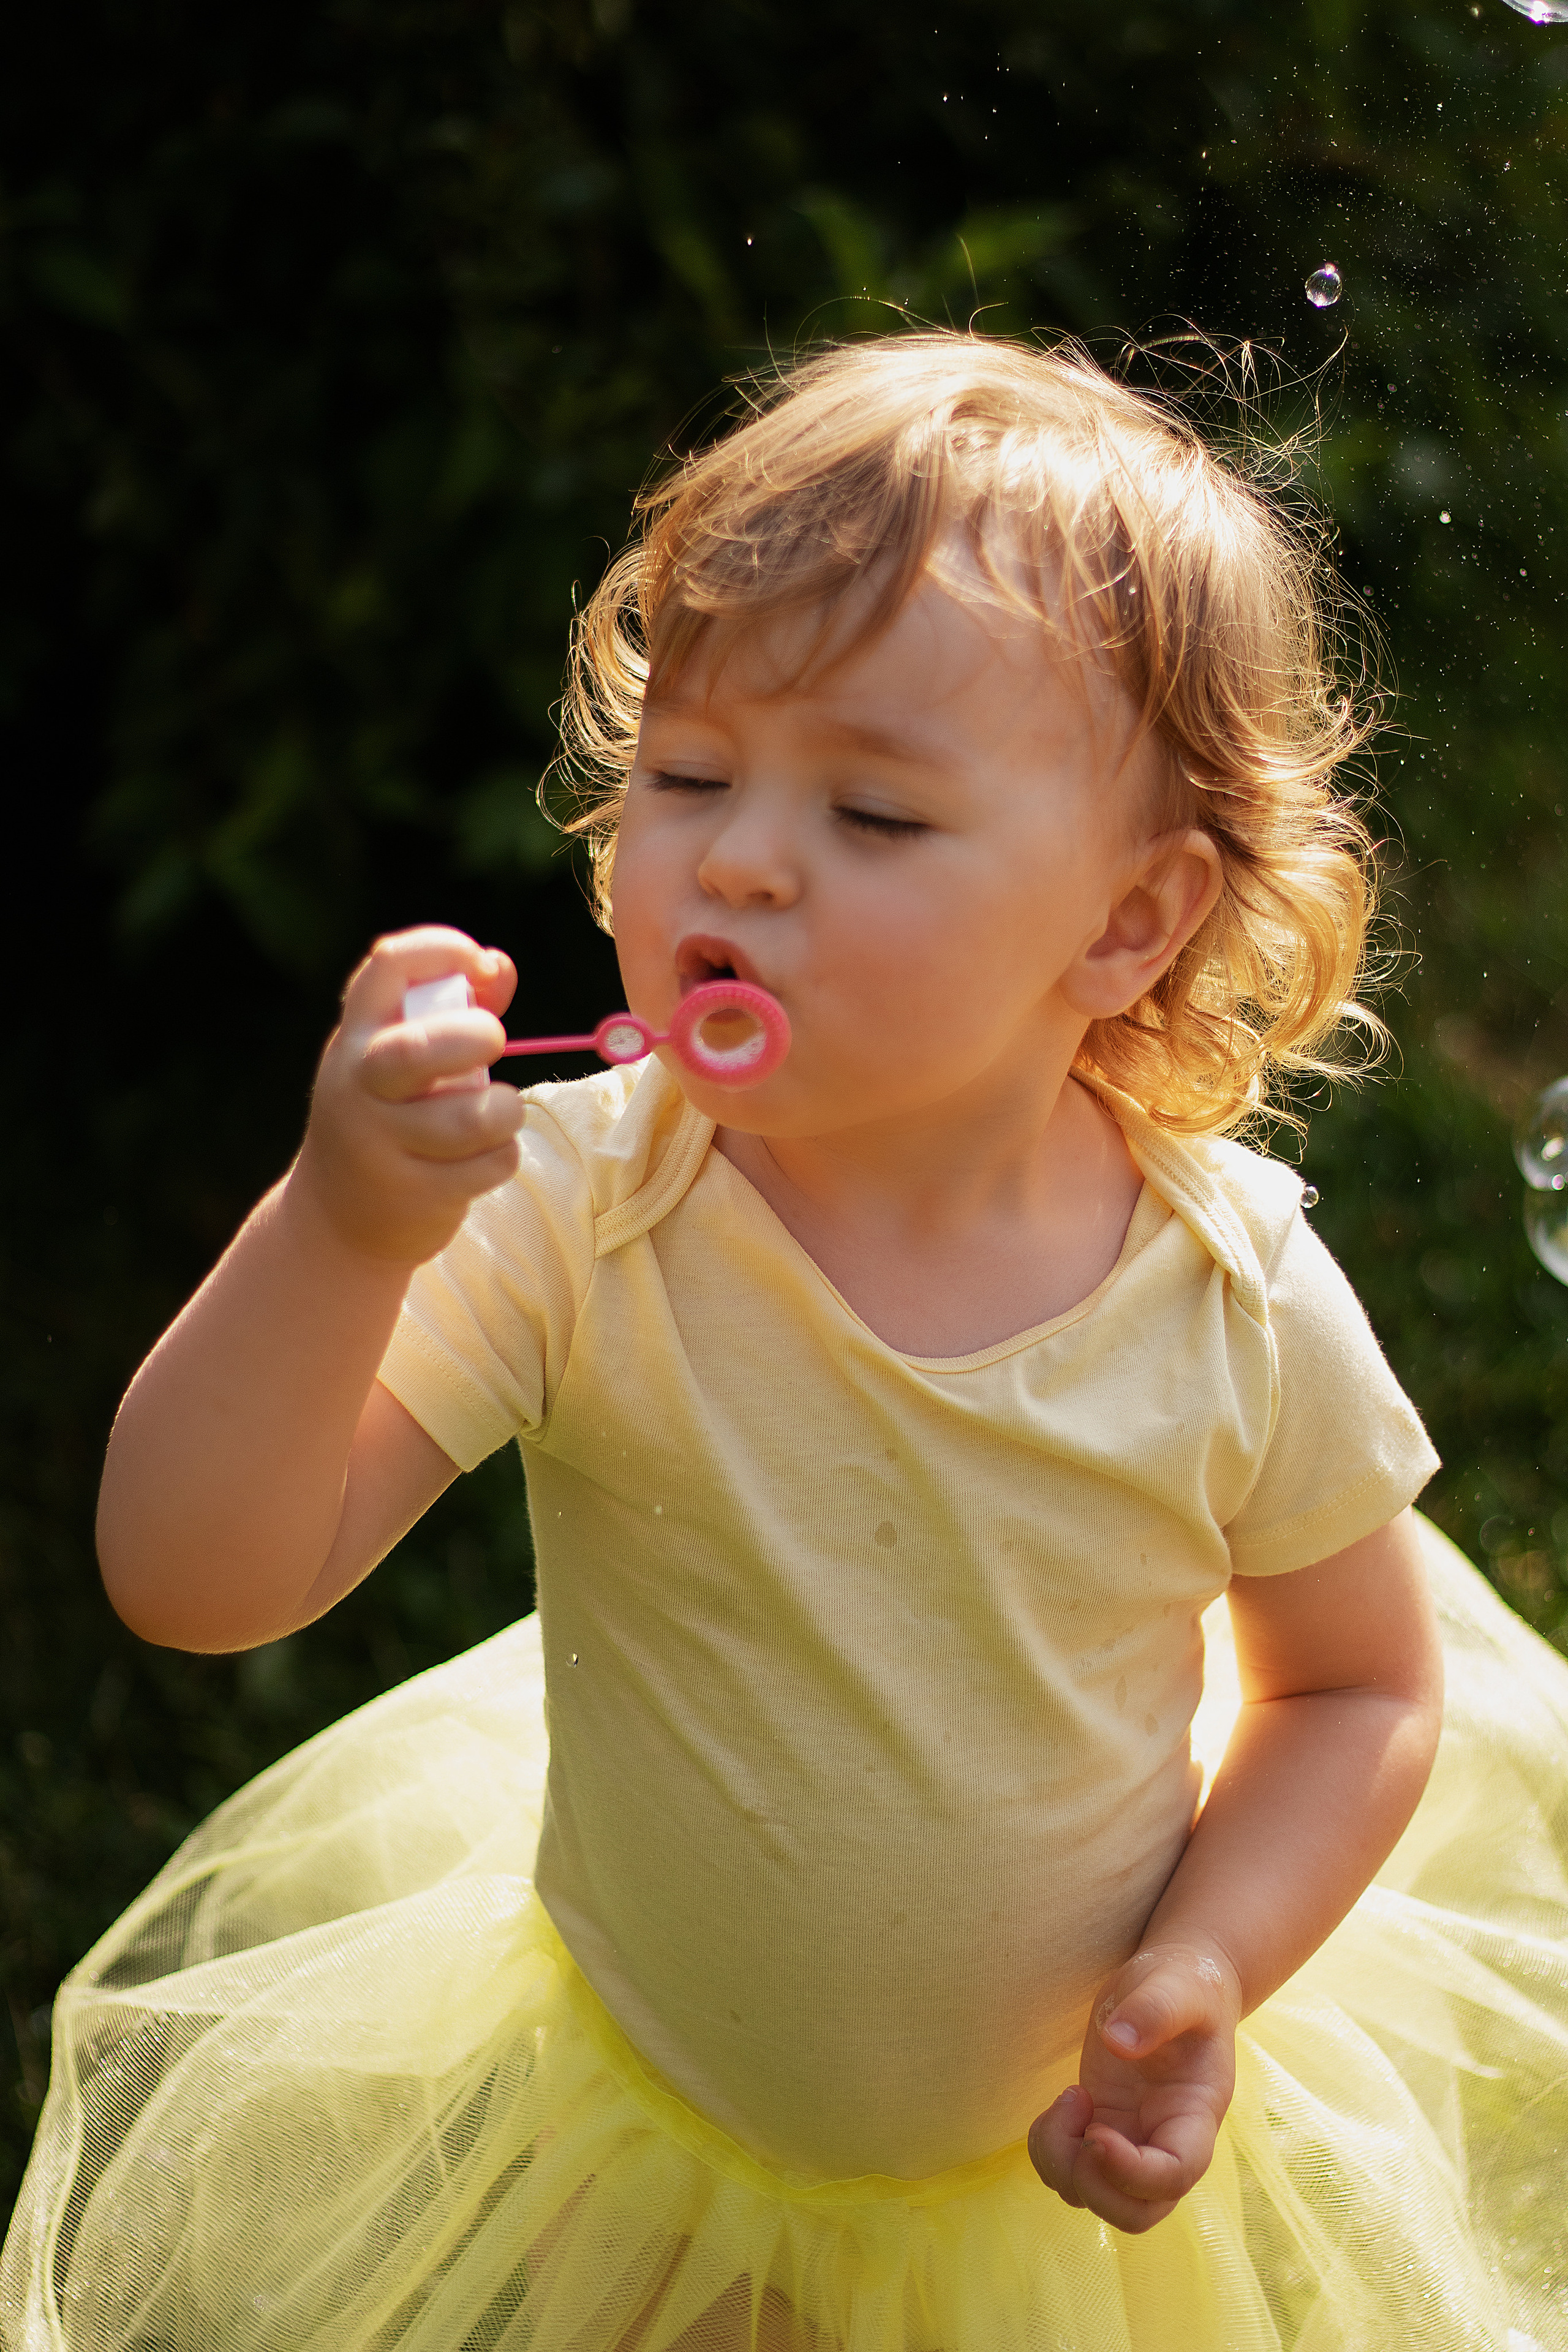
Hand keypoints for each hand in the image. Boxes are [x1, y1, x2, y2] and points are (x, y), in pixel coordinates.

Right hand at [291, 925, 529, 1264]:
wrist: (336, 1219)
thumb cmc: (386, 1114)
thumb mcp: (396, 1056)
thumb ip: (449, 1007)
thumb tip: (499, 968)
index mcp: (357, 1035)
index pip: (389, 965)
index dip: (444, 948)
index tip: (481, 965)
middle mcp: (359, 1085)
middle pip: (415, 1051)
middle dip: (472, 1037)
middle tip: (495, 1040)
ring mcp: (381, 1144)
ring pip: (466, 1119)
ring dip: (504, 1110)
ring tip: (502, 1111)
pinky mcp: (413, 1195)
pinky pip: (485, 1166)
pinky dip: (502, 1157)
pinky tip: (487, 1157)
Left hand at [1027, 1943, 1240, 2233]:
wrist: (1176, 1986)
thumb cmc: (1184, 1984)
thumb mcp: (1177, 1985)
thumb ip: (1155, 2008)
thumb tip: (1118, 2041)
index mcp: (1195, 2115)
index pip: (1175, 2176)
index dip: (1132, 2171)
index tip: (1096, 2131)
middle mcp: (1165, 2142)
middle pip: (1137, 2214)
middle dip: (1093, 2187)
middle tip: (1080, 2125)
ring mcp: (1131, 2142)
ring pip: (1093, 2199)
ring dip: (1062, 2164)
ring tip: (1070, 2098)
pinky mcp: (1100, 2130)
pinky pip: (1069, 2171)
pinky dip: (1051, 2149)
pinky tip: (1064, 2103)